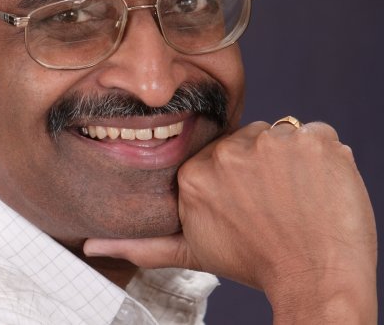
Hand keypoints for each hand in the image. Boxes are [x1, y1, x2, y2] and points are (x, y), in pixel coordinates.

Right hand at [84, 121, 376, 322]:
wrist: (316, 280)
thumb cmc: (255, 263)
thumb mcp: (191, 251)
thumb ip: (141, 245)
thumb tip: (90, 246)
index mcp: (196, 173)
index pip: (223, 151)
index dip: (241, 174)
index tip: (251, 200)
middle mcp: (228, 151)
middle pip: (251, 139)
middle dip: (264, 165)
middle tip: (275, 201)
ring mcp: (272, 142)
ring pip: (282, 136)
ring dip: (292, 160)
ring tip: (296, 196)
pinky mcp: (313, 140)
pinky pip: (317, 133)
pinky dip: (323, 157)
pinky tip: (319, 186)